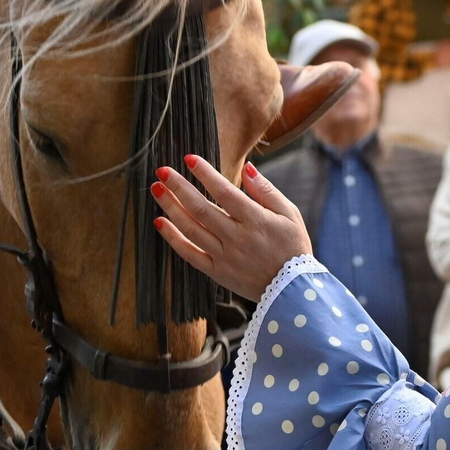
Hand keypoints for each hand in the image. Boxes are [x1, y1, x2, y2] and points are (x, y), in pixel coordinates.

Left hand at [150, 157, 311, 300]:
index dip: (205, 174)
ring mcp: (224, 257)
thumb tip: (246, 168)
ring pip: (191, 229)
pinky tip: (159, 222)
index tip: (189, 159)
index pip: (225, 192)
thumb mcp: (290, 214)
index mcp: (256, 221)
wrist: (293, 290)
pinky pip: (189, 254)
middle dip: (179, 187)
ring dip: (171, 208)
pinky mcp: (217, 272)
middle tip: (162, 171)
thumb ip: (266, 191)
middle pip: (201, 209)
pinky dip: (173, 238)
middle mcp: (237, 238)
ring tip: (157, 189)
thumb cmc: (293, 247)